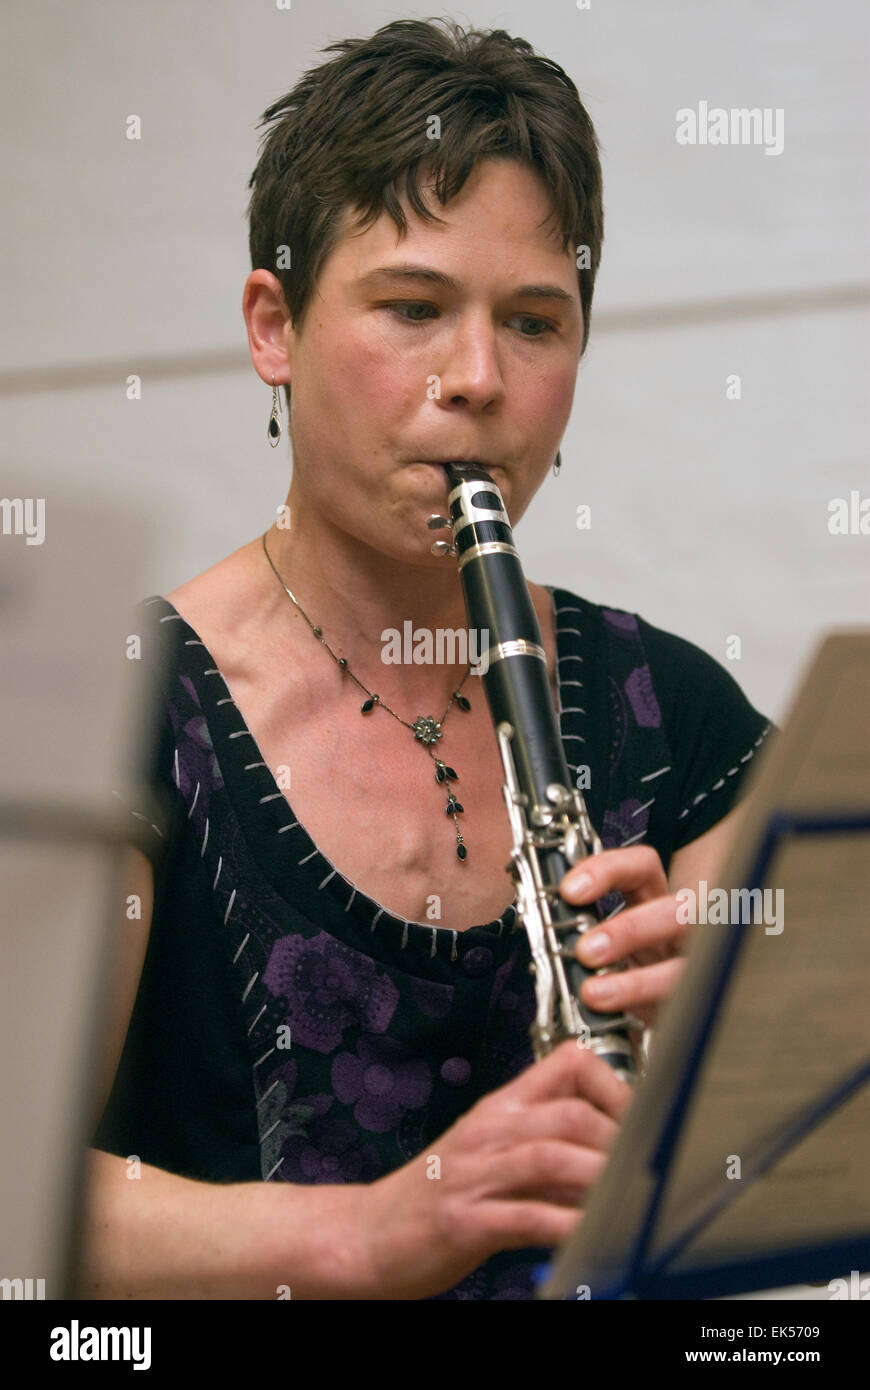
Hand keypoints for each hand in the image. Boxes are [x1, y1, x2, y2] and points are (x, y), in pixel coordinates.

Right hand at [360, 1041, 631, 1299]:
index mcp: (500, 1109)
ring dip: (599, 1178)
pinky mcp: (465, 1222)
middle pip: (570, 1112)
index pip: (567, 1063)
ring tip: (628, 1197)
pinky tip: (591, 1236)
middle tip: (648, 1167)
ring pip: (553, 1157)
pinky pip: (528, 1218)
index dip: (615, 1084)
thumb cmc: (436, 1196)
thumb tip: (612, 1156)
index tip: (644, 1117)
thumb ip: (547, 1149)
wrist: (367, 1234)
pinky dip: (567, 1227)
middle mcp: (490, 1132)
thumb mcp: (491, 1155)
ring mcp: (475, 1175)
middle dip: (620, 1140)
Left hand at [559, 846, 688, 1031]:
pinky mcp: (681, 1006)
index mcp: (651, 899)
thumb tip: (540, 915)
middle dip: (630, 930)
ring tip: (593, 994)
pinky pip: (676, 1012)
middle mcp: (676, 929)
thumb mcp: (596, 932)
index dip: (609, 870)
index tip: (569, 891)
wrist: (637, 1008)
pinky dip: (642, 1014)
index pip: (642, 866)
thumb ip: (577, 920)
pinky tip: (613, 1020)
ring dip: (637, 982)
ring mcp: (685, 968)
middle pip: (678, 912)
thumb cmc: (612, 959)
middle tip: (586, 951)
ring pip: (684, 968)